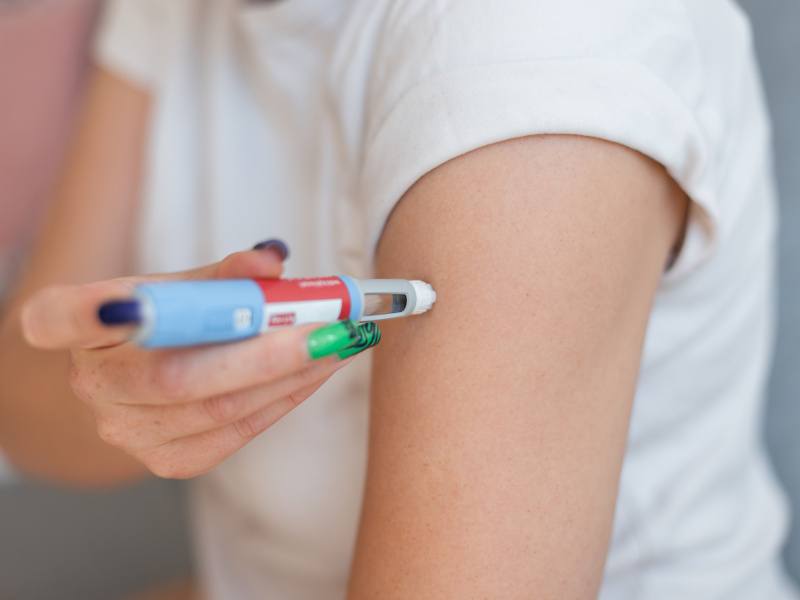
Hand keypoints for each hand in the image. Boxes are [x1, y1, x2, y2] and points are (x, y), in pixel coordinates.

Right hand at [19, 242, 379, 478]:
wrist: (154, 371)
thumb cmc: (171, 318)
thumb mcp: (185, 284)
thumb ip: (226, 273)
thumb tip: (274, 260)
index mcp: (78, 324)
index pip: (58, 320)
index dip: (85, 314)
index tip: (124, 301)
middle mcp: (92, 384)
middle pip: (177, 377)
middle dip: (269, 353)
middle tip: (332, 329)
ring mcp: (126, 431)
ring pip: (219, 411)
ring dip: (293, 377)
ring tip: (341, 345)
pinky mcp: (167, 460)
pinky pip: (237, 434)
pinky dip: (285, 400)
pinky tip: (316, 373)